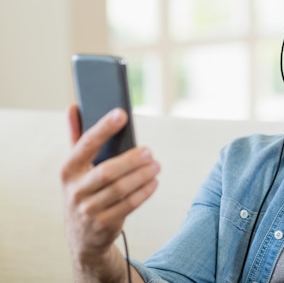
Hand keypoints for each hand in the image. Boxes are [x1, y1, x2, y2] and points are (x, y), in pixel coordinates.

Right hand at [61, 105, 159, 280]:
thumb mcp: (76, 167)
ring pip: (120, 189)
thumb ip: (76, 137)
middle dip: (131, 160)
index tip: (121, 113)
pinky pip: (129, 205)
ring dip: (142, 176)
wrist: (82, 235)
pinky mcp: (104, 224)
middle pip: (107, 171)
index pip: (85, 145)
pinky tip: (154, 182)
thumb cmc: (84, 190)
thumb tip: (73, 106)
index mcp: (68, 170)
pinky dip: (144, 192)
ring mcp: (88, 209)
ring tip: (156, 165)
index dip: (103, 128)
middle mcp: (75, 190)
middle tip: (150, 152)